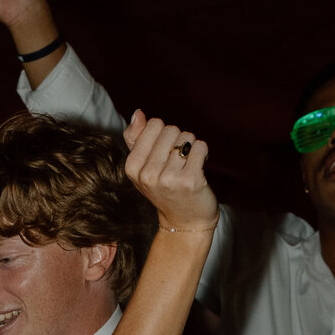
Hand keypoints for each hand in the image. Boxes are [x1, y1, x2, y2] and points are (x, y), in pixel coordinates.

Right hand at [123, 112, 216, 234]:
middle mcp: (147, 174)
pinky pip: (200, 146)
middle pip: (171, 129)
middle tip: (177, 164)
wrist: (185, 222)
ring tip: (186, 168)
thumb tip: (138, 113)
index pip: (154, 124)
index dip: (163, 135)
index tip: (163, 155)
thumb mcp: (144, 166)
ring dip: (190, 149)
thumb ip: (137, 138)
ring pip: (186, 137)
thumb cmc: (165, 189)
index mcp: (132, 167)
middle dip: (178, 141)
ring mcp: (168, 179)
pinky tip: (197, 170)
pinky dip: (202, 154)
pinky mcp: (189, 181)